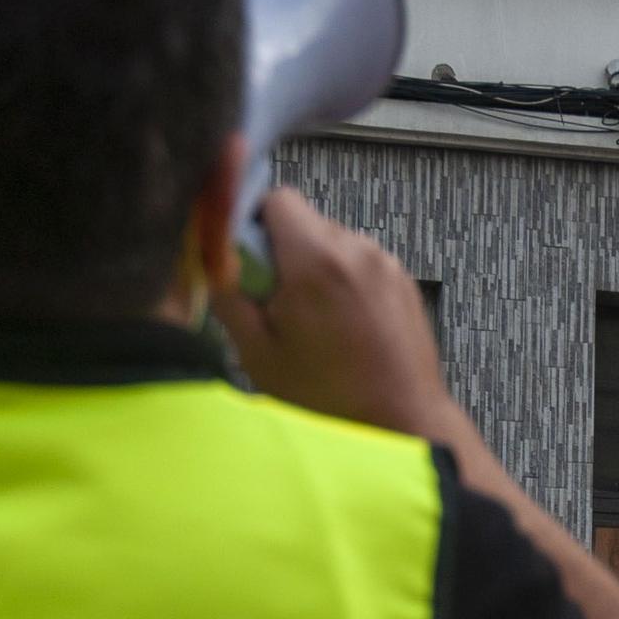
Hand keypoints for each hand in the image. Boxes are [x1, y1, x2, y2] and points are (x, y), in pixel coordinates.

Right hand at [212, 187, 459, 439]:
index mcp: (317, 259)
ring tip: (316, 324)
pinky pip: (362, 265)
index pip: (278, 199)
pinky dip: (346, 285)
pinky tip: (344, 328)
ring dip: (318, 270)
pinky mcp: (404, 282)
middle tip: (280, 304)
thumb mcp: (258, 351)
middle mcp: (358, 250)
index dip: (255, 223)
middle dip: (286, 254)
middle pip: (307, 222)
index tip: (248, 260)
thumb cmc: (330, 396)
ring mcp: (387, 264)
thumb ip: (229, 295)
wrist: (401, 420)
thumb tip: (214, 262)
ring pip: (335, 244)